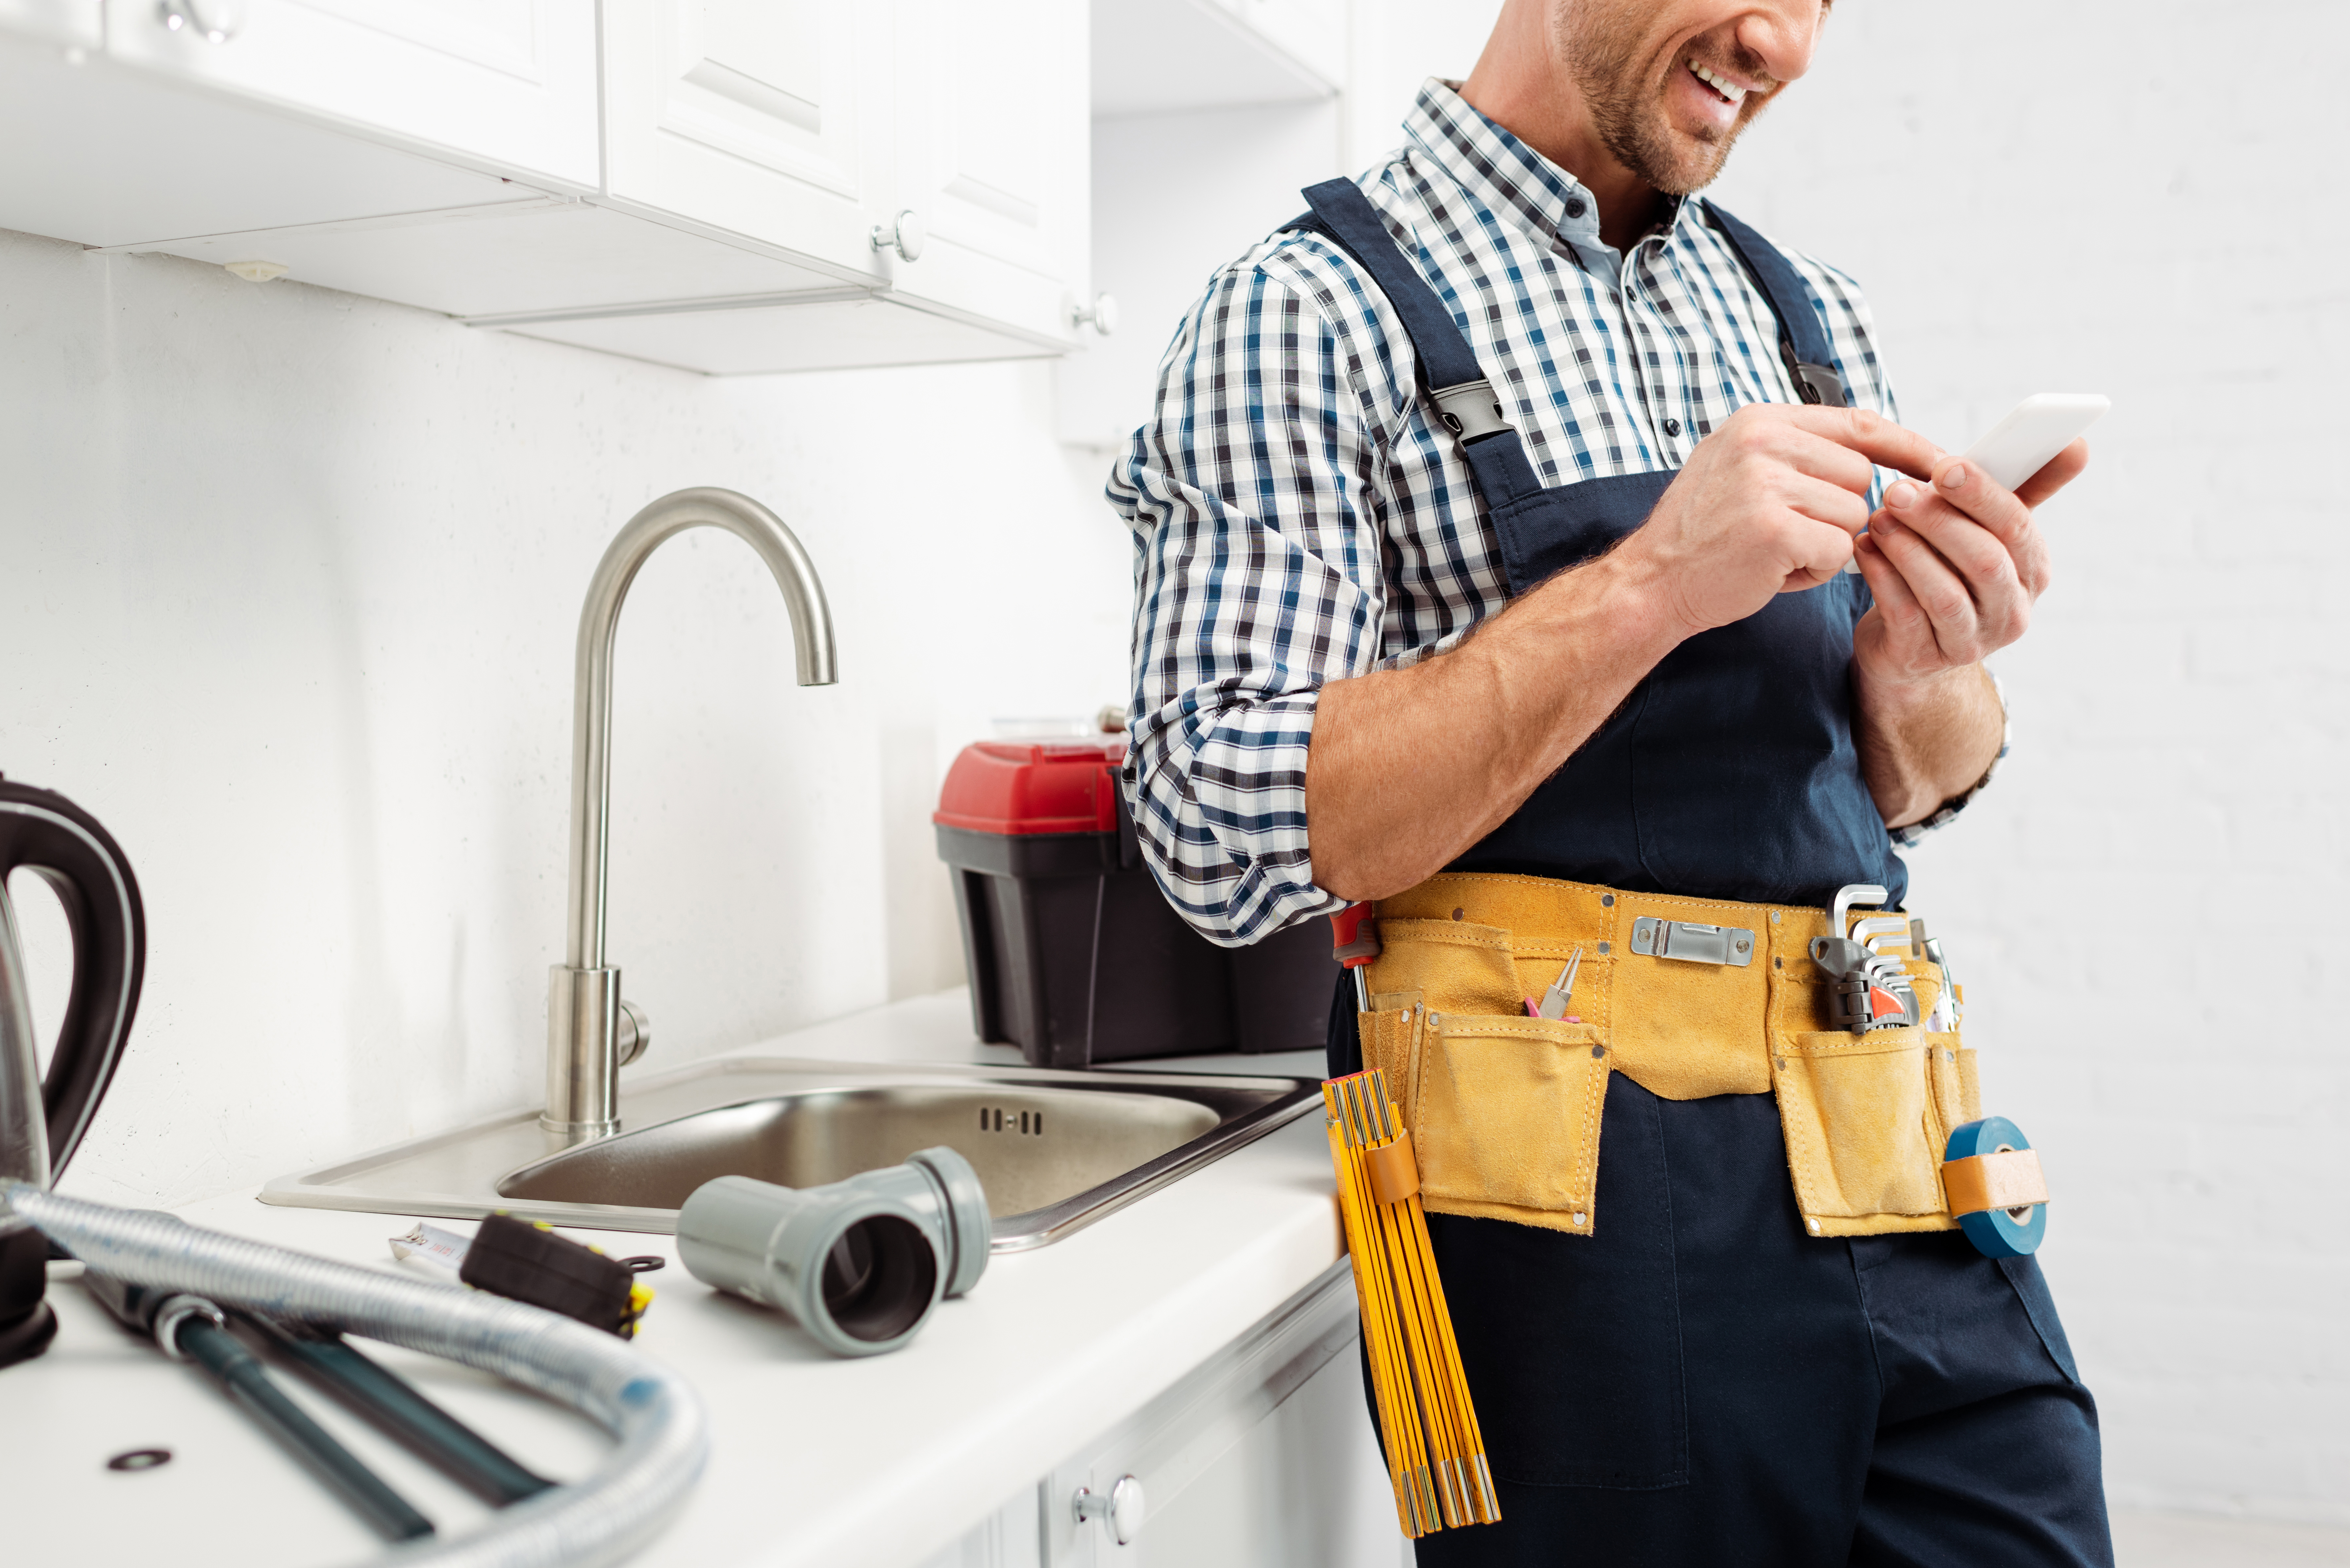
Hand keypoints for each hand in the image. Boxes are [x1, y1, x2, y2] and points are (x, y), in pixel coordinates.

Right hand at [1616, 403, 1943, 635]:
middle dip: (1839, 511)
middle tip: (1788, 531)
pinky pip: (1839, 548)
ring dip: (1826, 543)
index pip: (1858, 423)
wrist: (1653, 582)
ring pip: (1854, 513)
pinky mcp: (1775, 527)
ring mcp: (1766, 482)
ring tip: (1777, 552)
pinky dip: (1816, 569)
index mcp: (1760, 420)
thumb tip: (1873, 456)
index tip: (1941, 464)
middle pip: (1860, 473)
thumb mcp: (1741, 469)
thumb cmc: (1704, 535)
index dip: (1905, 446)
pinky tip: (1775, 571)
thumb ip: (1799, 453)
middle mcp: (1762, 441)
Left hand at [1850, 439, 2086, 685]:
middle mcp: (2010, 611)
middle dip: (1939, 520)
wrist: (1912, 646)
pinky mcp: (1924, 658)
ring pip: (1944, 592)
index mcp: (2032, 571)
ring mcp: (1970, 642)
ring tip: (1878, 518)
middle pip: (1984, 560)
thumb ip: (2022, 488)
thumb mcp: (1988, 532)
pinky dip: (1882, 576)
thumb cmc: (1951, 572)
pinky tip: (1864, 548)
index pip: (2017, 527)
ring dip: (1907, 549)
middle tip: (1897, 491)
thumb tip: (2076, 443)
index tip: (1947, 466)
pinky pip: (1904, 614)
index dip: (1982, 494)